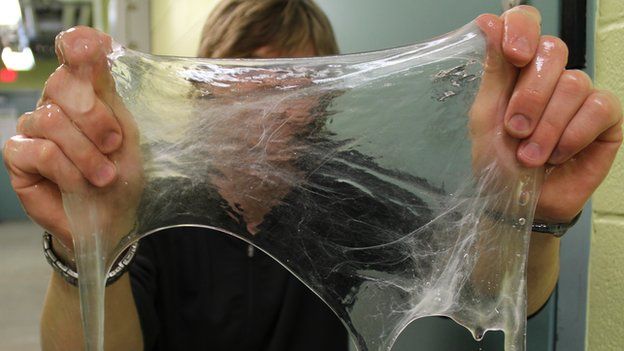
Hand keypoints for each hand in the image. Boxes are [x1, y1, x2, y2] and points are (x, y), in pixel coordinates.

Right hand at [2, 26, 142, 253]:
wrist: (111, 217)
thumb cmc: (121, 174)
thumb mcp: (127, 133)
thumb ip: (108, 93)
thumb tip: (94, 42)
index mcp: (85, 91)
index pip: (73, 52)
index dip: (79, 46)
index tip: (94, 47)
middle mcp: (55, 104)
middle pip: (61, 84)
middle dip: (95, 119)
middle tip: (115, 146)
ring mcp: (33, 128)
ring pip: (52, 121)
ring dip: (86, 154)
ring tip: (104, 176)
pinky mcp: (18, 156)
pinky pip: (41, 151)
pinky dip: (69, 171)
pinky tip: (80, 185)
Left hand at [472, 6, 621, 222]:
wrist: (518, 204)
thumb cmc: (498, 161)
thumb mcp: (485, 117)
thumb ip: (493, 72)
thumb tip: (489, 22)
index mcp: (517, 68)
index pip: (526, 22)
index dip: (522, 29)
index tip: (514, 55)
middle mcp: (551, 75)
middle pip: (553, 51)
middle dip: (529, 96)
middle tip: (515, 131)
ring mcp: (580, 95)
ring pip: (575, 83)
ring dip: (547, 126)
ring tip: (531, 155)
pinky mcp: (606, 118)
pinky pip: (599, 107)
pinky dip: (573, 134)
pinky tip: (558, 154)